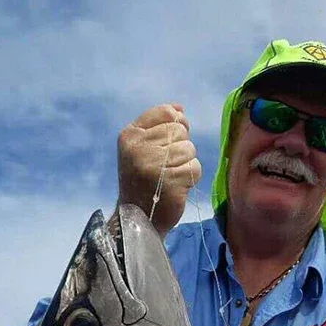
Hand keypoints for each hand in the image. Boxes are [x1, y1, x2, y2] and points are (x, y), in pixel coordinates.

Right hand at [117, 103, 201, 235]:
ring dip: (186, 163)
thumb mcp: (142, 149)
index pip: (166, 113)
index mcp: (130, 135)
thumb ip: (159, 126)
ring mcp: (153, 165)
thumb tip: (179, 108)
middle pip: (180, 130)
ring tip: (170, 176)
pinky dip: (191, 177)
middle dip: (181, 147)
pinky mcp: (169, 182)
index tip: (171, 140)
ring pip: (189, 149)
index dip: (177, 123)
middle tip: (166, 166)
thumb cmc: (144, 181)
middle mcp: (138, 148)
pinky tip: (177, 186)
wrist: (139, 218)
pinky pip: (195, 167)